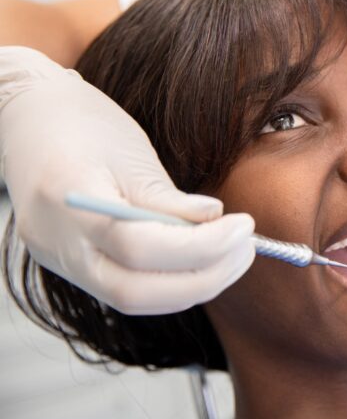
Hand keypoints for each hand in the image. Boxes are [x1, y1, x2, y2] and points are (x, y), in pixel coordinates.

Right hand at [0, 47, 254, 314]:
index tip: (244, 226)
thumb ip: (167, 196)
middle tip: (248, 248)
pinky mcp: (70, 264)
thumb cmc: (80, 122)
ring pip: (131, 300)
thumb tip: (215, 223)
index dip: (201, 246)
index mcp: (70, 203)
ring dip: (193, 286)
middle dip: (203, 278)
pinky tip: (202, 259)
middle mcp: (59, 245)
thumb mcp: (129, 150)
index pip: (140, 247)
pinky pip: (125, 288)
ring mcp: (60, 260)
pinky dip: (169, 281)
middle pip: (135, 292)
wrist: (26, 118)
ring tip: (234, 253)